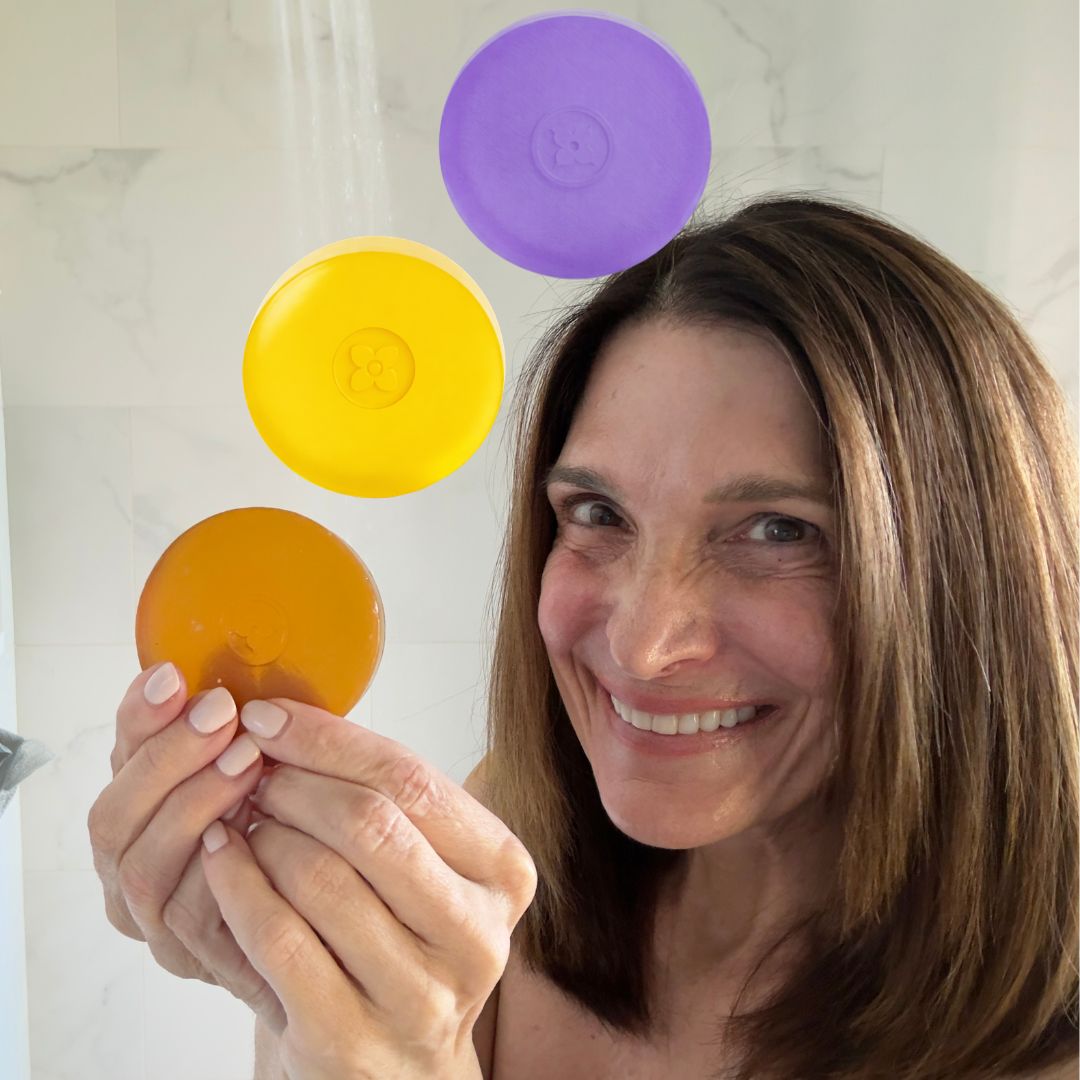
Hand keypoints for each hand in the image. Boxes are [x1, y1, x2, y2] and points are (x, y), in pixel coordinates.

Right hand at [87, 663, 287, 1031]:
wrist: (333, 915)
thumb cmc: (296, 824)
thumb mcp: (272, 761)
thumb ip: (241, 728)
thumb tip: (234, 670)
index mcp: (143, 809)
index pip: (120, 760)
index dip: (140, 718)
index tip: (175, 678)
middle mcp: (134, 865)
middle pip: (113, 818)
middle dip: (166, 759)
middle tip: (221, 715)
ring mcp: (159, 918)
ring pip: (143, 867)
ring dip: (193, 806)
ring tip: (246, 761)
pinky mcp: (200, 958)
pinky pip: (191, 918)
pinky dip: (220, 870)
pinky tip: (256, 831)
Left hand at [199, 697, 536, 1079]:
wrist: (398, 1064)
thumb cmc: (403, 937)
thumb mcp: (423, 862)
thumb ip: (388, 798)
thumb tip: (289, 720)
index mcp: (504, 871)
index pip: (412, 780)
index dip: (331, 740)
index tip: (270, 714)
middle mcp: (476, 935)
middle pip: (370, 824)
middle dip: (293, 783)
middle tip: (249, 768)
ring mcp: (418, 995)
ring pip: (320, 877)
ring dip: (262, 832)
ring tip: (240, 815)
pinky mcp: (351, 1039)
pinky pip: (279, 938)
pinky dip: (237, 885)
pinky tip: (221, 857)